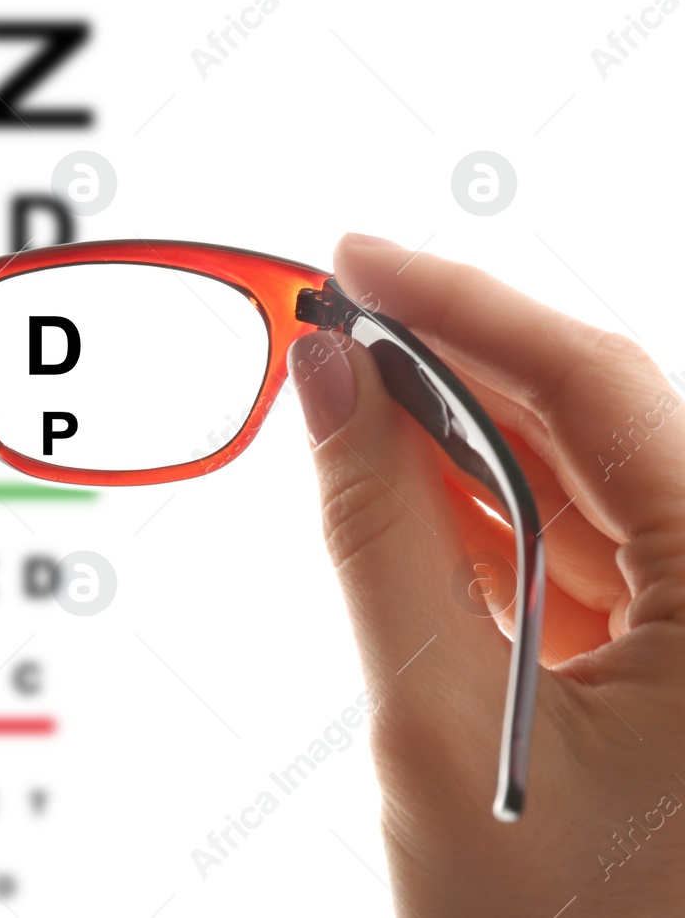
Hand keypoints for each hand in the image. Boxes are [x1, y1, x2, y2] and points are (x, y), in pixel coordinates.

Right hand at [291, 233, 684, 914]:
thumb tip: (328, 388)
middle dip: (447, 367)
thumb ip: (373, 532)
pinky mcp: (662, 660)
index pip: (597, 391)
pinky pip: (566, 550)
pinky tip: (393, 480)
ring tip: (343, 396)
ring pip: (573, 484)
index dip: (464, 307)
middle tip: (328, 323)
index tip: (356, 262)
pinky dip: (474, 515)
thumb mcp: (434, 717)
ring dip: (451, 438)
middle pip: (588, 425)